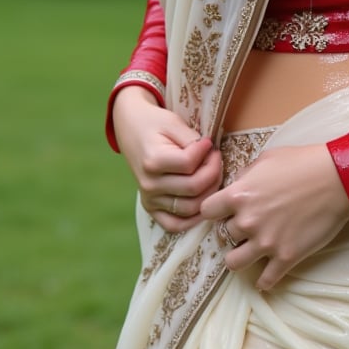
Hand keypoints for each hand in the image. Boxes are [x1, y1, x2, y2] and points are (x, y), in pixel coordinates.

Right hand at [112, 87, 222, 231]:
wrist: (132, 130)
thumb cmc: (155, 124)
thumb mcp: (173, 123)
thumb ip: (192, 141)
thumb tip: (210, 155)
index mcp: (152, 161)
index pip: (190, 165)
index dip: (207, 153)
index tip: (209, 143)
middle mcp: (149, 184)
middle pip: (193, 188)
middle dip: (214, 172)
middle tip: (216, 158)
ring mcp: (149, 199)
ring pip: (190, 208)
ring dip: (209, 192)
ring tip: (212, 174)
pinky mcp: (151, 208)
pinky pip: (175, 224)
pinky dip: (193, 219)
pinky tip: (204, 200)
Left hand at [200, 144, 348, 290]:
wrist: (338, 179)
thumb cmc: (303, 163)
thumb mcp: (266, 159)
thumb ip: (246, 176)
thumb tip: (237, 187)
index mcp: (239, 195)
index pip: (206, 211)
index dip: (214, 210)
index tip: (223, 210)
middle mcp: (247, 221)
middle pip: (224, 235)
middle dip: (235, 230)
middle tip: (250, 225)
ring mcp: (266, 242)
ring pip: (234, 263)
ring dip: (241, 256)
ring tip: (251, 251)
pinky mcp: (286, 258)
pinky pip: (265, 281)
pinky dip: (264, 279)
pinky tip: (268, 272)